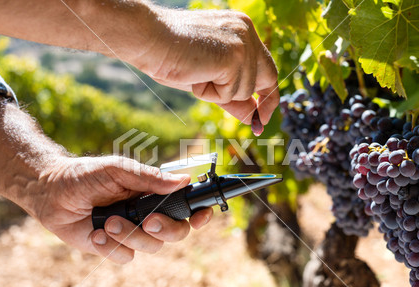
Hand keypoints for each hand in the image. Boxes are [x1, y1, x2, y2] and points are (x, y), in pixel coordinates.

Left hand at [32, 156, 212, 263]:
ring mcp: (132, 232)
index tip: (200, 216)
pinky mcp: (114, 247)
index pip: (186, 206)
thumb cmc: (86, 175)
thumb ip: (149, 177)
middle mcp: (148, 214)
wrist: (52, 192)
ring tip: (107, 222)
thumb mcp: (118, 170)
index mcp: (154, 194)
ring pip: (151, 247)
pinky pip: (125, 256)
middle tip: (148, 221)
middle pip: (176, 232)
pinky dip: (110, 247)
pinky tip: (95, 233)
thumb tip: (183, 180)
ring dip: (129, 235)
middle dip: (165, 229)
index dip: (198, 214)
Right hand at [127, 8, 279, 125]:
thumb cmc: (171, 55)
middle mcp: (247, 32)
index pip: (264, 65)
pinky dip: (210, 93)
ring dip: (219, 94)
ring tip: (197, 75)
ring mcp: (243, 44)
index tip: (264, 114)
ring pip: (244, 90)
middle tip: (259, 124)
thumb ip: (232, 94)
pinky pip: (228, 94)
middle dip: (266, 103)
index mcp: (241, 29)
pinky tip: (196, 75)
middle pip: (268, 76)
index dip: (266, 92)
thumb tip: (253, 117)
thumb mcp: (208, 78)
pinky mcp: (234, 58)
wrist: (150, 38)